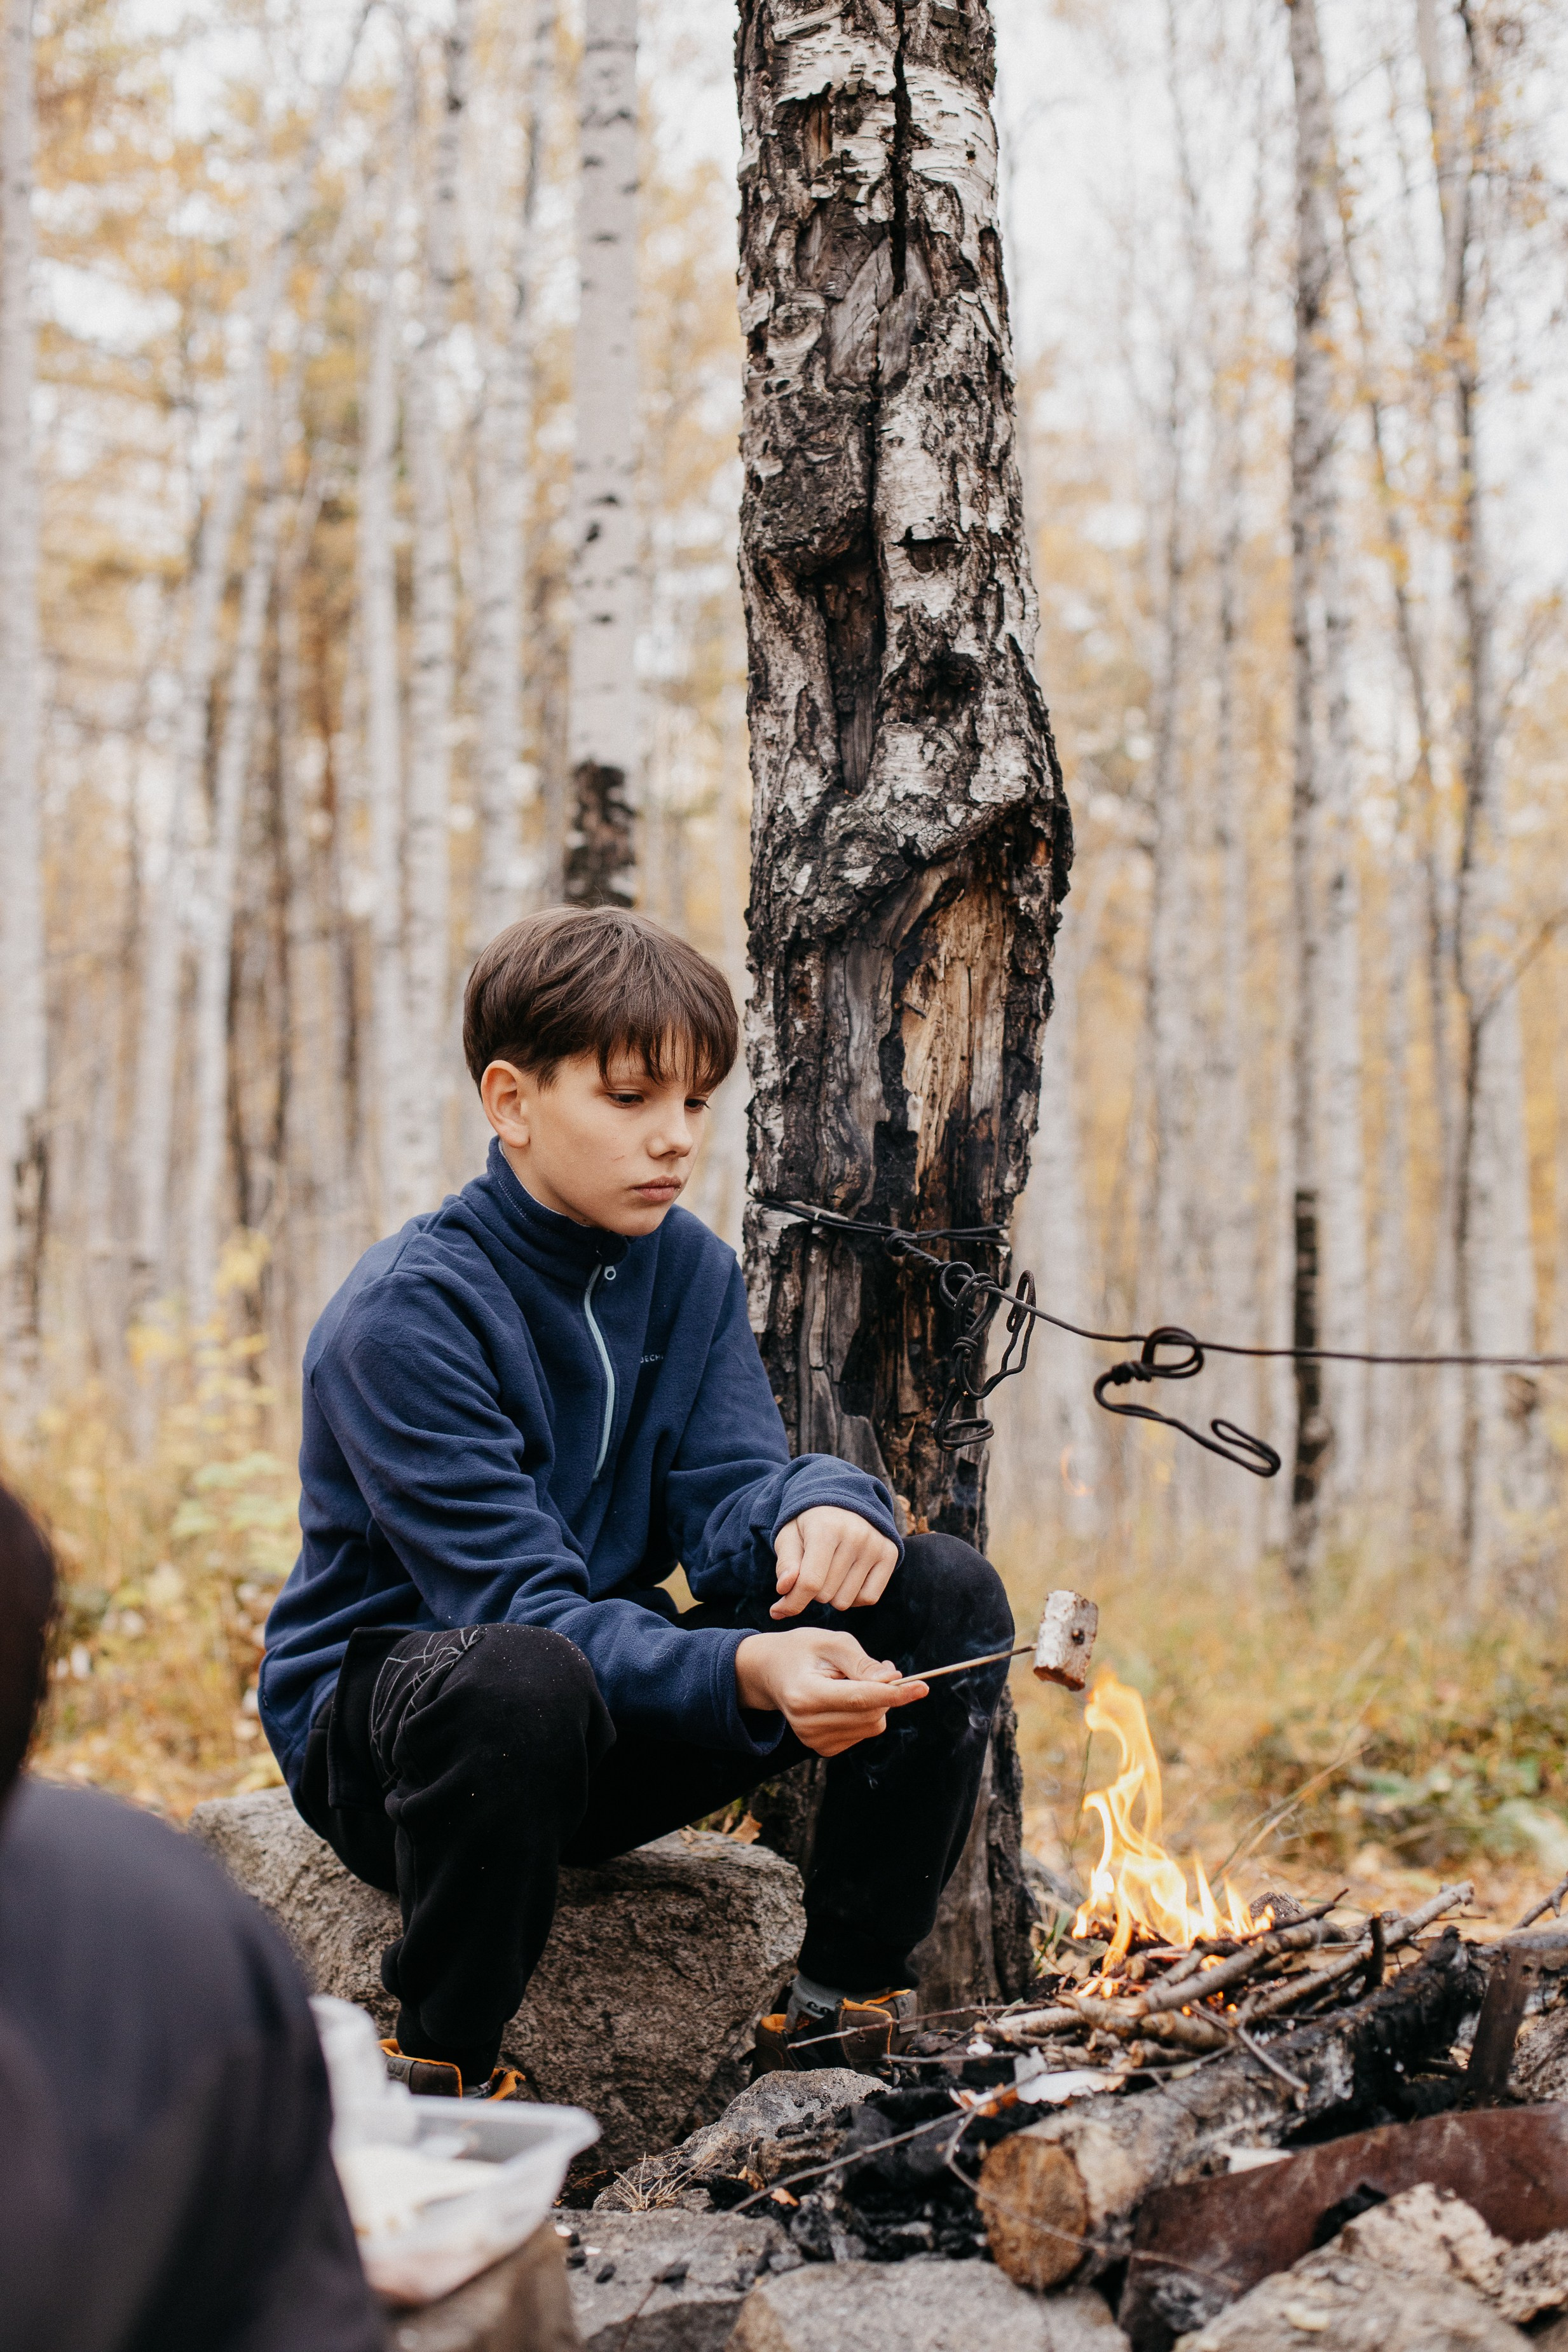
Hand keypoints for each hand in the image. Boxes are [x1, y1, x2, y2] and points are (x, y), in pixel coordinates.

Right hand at [735, 1627, 926, 1757]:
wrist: (771, 1672)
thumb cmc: (803, 1650)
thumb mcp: (832, 1642)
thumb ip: (863, 1663)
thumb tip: (895, 1681)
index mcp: (806, 1695)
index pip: (860, 1699)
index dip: (895, 1694)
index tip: (923, 1687)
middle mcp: (807, 1725)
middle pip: (871, 1714)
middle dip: (886, 1691)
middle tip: (879, 1667)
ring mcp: (813, 1741)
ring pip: (872, 1725)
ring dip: (876, 1701)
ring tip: (851, 1679)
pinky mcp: (823, 1748)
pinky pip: (865, 1732)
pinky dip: (866, 1712)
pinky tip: (845, 1697)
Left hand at [770, 1505, 898, 1619]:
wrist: (843, 1502)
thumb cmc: (810, 1525)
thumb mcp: (789, 1537)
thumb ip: (785, 1564)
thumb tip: (784, 1589)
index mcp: (826, 1528)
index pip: (809, 1582)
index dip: (792, 1602)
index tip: (778, 1609)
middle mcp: (855, 1536)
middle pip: (825, 1595)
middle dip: (812, 1591)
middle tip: (812, 1570)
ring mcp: (875, 1545)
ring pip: (846, 1601)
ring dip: (832, 1595)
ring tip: (830, 1572)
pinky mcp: (890, 1554)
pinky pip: (869, 1598)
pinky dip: (854, 1597)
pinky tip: (847, 1580)